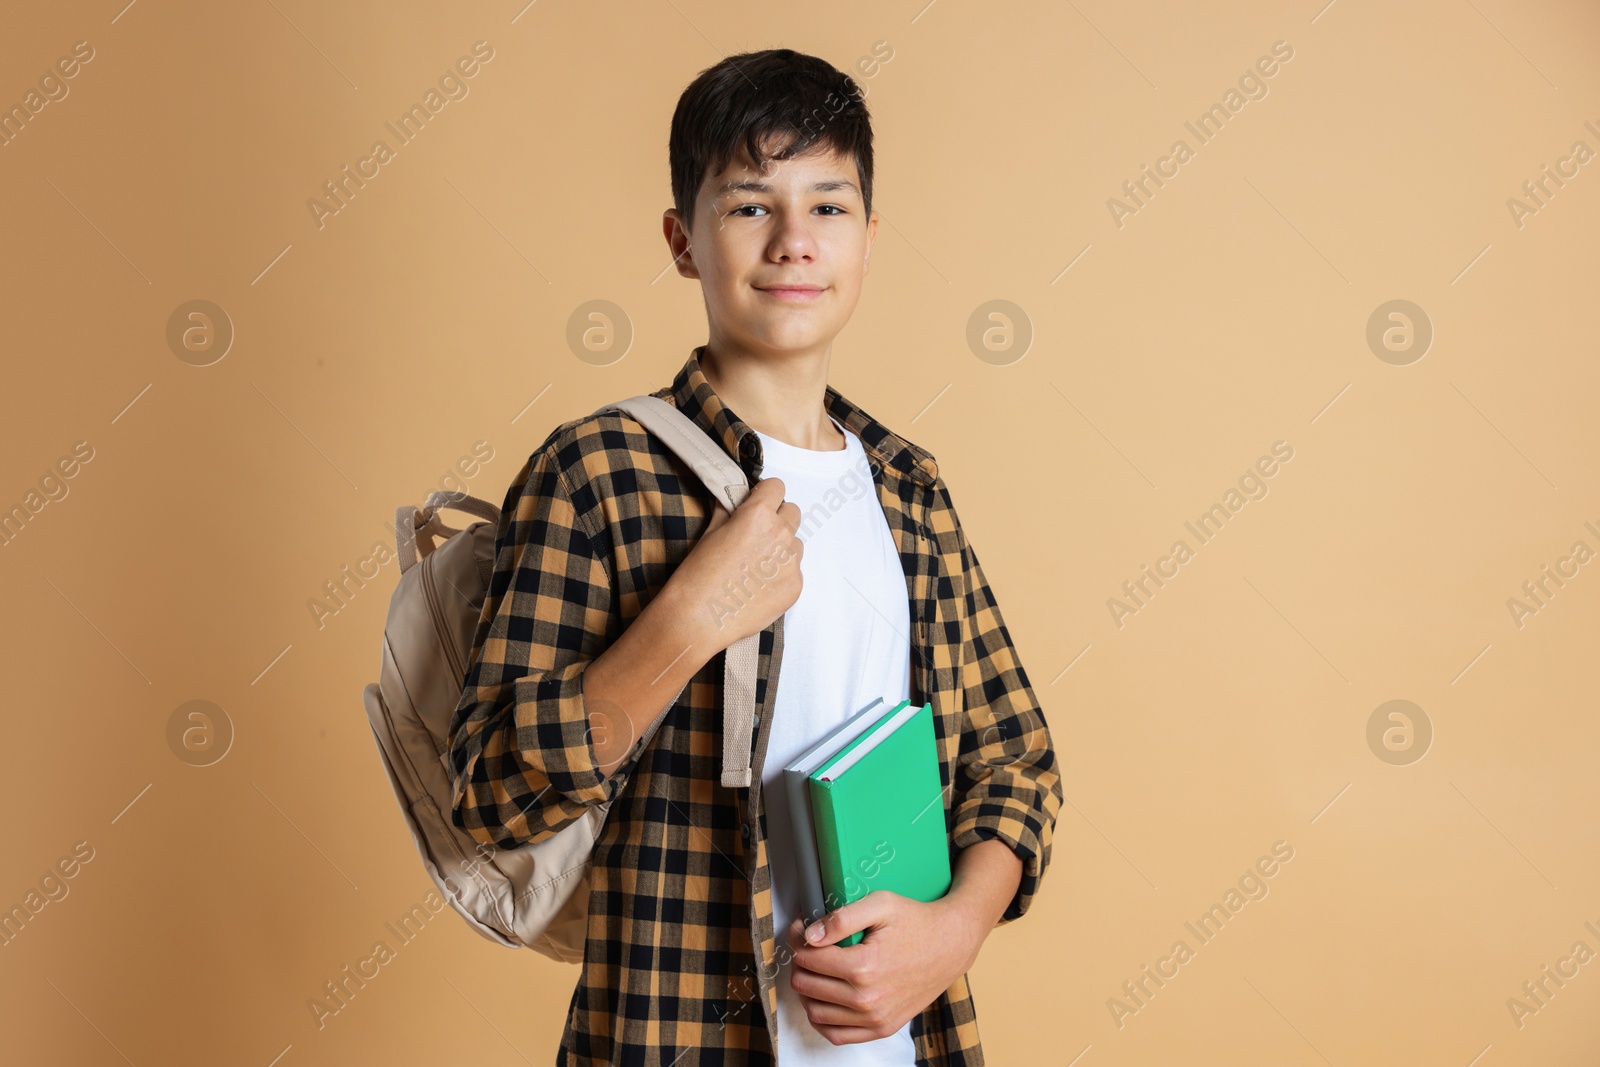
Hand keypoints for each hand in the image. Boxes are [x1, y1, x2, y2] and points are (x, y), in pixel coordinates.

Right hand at [664, 476, 802, 655]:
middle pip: (793, 512)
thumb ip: (729, 510)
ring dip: (781, 548)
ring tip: (755, 566)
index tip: (758, 503)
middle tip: (757, 536)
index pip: (777, 487)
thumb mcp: (710, 532)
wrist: (699, 618)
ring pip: (795, 543)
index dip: (766, 494)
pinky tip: (759, 587)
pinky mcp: (795, 586)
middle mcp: (780, 535)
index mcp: (758, 515)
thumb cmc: (698, 575)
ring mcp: (791, 563)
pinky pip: (794, 570)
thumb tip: (736, 498)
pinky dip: (781, 575)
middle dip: (778, 518)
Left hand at [783, 891, 980, 1045]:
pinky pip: (836, 1035)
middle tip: (807, 947)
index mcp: (863, 966)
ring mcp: (874, 1018)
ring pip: (815, 1012)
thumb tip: (810, 936)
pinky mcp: (882, 1028)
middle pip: (806, 985)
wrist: (951, 946)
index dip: (798, 940)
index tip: (802, 929)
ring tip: (815, 970)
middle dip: (800, 963)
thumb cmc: (916, 921)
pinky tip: (824, 998)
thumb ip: (842, 917)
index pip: (808, 959)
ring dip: (807, 990)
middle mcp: (867, 999)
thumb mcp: (881, 904)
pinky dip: (822, 1019)